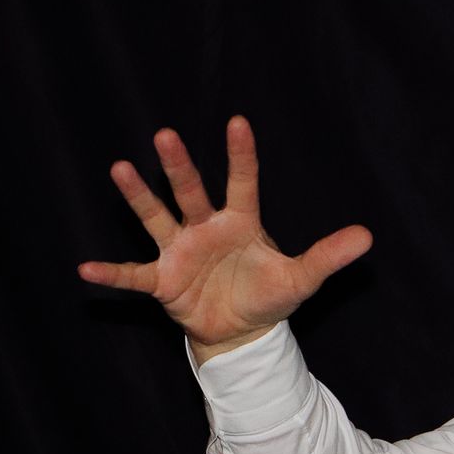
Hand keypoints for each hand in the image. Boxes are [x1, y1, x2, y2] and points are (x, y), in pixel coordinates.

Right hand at [78, 116, 372, 361]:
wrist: (242, 332)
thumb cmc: (268, 295)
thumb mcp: (301, 278)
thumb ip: (328, 256)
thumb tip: (368, 236)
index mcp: (240, 222)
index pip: (243, 182)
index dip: (242, 155)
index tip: (238, 121)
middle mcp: (205, 228)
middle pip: (191, 191)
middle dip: (179, 166)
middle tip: (165, 134)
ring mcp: (180, 252)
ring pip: (158, 218)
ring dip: (139, 197)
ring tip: (119, 168)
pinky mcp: (163, 281)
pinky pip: (133, 275)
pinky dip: (111, 275)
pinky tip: (86, 270)